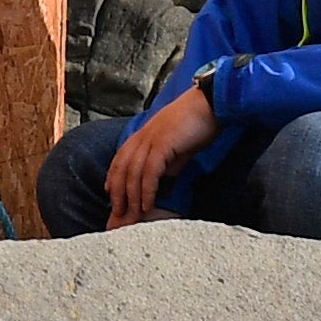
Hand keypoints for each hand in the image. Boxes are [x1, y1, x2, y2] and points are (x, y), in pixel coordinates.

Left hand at [100, 82, 221, 230]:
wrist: (210, 104)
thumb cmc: (197, 122)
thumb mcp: (176, 143)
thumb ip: (166, 159)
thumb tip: (162, 178)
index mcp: (143, 134)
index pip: (120, 159)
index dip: (113, 178)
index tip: (111, 195)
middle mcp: (142, 136)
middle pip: (121, 169)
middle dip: (118, 193)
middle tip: (119, 214)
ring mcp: (151, 140)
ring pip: (132, 173)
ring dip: (131, 197)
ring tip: (132, 216)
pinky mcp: (162, 145)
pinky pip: (149, 173)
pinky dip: (146, 191)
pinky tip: (147, 205)